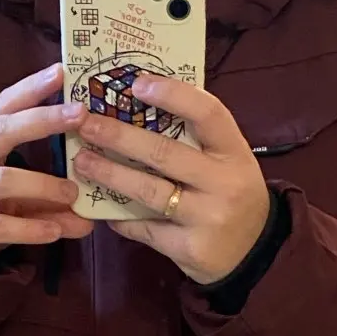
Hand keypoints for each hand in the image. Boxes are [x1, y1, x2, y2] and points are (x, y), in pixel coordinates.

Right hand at [0, 64, 92, 271]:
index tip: (60, 72)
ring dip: (43, 185)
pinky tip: (54, 232)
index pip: (2, 106)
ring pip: (1, 180)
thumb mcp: (14, 196)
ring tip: (73, 194)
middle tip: (80, 114)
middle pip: (1, 131)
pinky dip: (29, 228)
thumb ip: (49, 200)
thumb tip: (90, 214)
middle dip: (42, 120)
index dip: (30, 88)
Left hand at [73, 75, 271, 284]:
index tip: (137, 84)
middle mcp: (225, 183)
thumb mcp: (226, 161)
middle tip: (86, 124)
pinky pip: (145, 228)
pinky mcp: (190, 248)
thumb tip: (138, 104)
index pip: (208, 113)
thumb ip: (194, 138)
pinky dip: (121, 218)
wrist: (254, 252)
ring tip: (82, 162)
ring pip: (149, 191)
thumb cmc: (229, 193)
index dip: (173, 95)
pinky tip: (103, 209)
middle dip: (119, 137)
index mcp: (234, 152)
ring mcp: (208, 217)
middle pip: (164, 153)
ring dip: (109, 174)